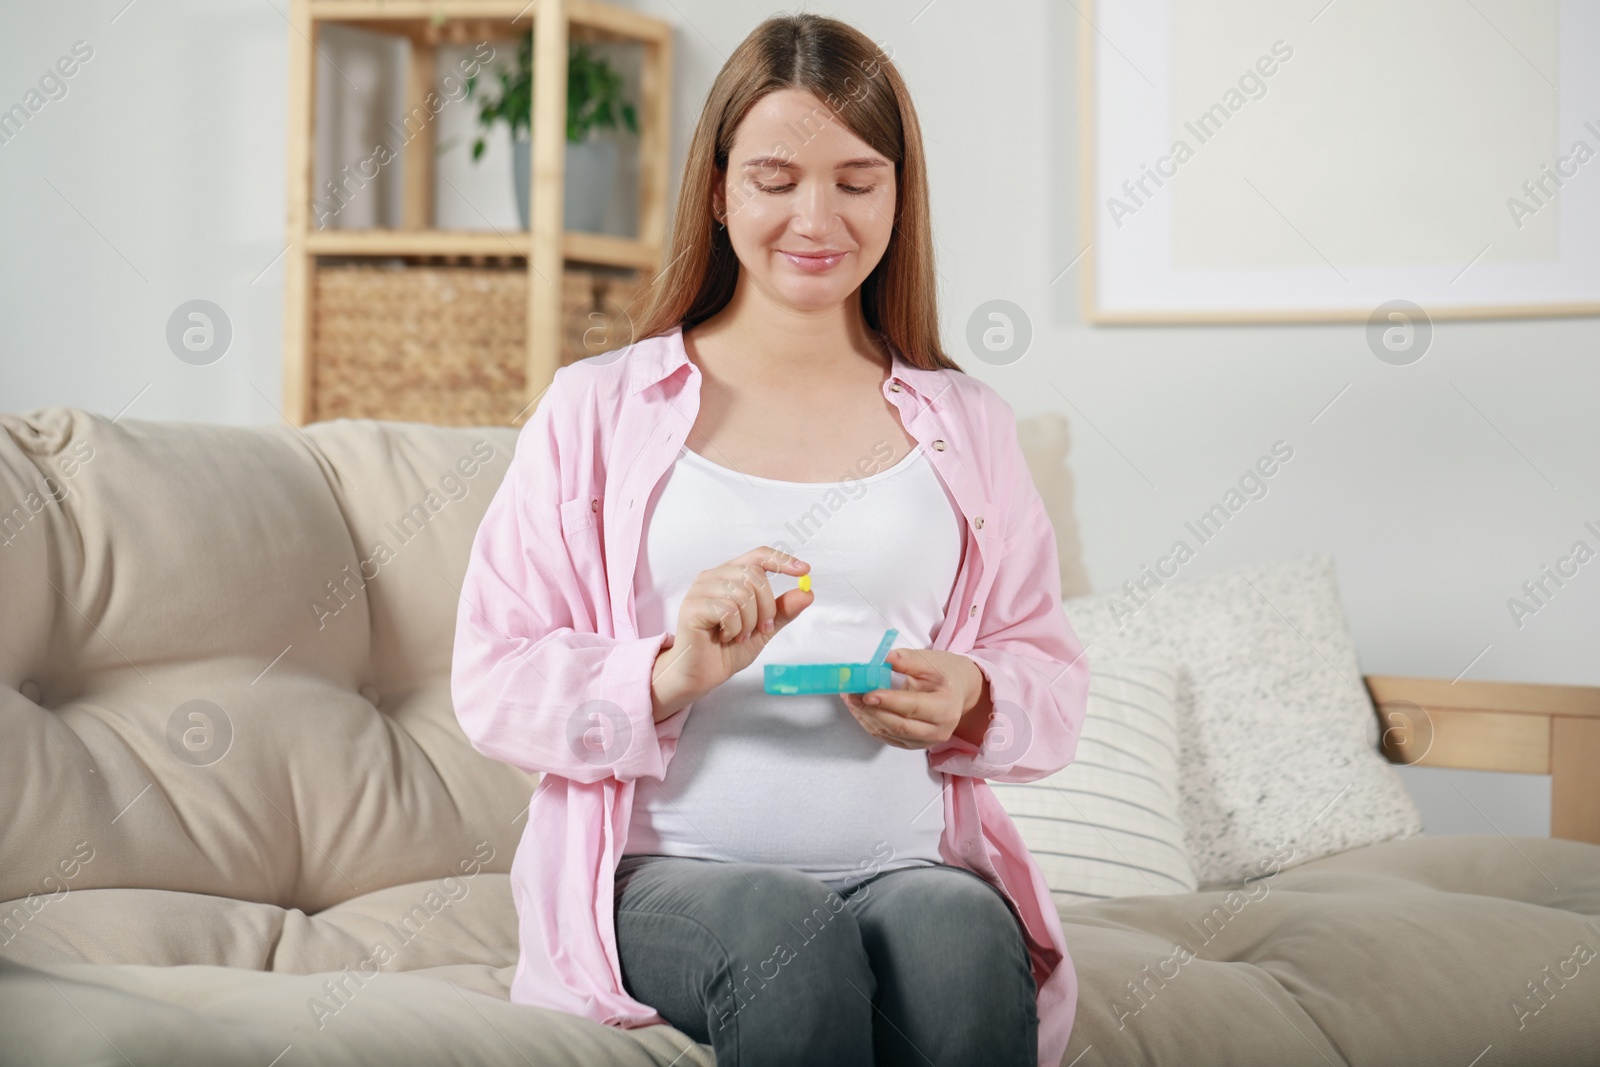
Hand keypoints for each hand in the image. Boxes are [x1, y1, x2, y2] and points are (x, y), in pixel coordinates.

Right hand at [651, 545, 812, 721]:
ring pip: (742, 593)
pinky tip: (726, 637)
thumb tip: (807, 592)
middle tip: (762, 629)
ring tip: (740, 636)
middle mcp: (713, 577)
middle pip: (754, 575)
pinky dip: (734, 629)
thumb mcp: (763, 629)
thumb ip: (782, 611)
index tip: (805, 570)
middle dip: (767, 606)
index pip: (758, 556)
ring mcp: (700, 590)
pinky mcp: (692, 607)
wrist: (701, 674)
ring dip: (749, 622)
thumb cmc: (727, 649)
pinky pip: (727, 610)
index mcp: (730, 576)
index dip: (782, 560)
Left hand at [841, 648, 988, 749]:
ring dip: (866, 716)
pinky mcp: (912, 744)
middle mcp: (938, 731)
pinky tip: (858, 708)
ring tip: (850, 697)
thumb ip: (907, 660)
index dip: (889, 702)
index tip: (867, 693)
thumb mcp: (930, 661)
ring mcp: (925, 741)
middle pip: (898, 725)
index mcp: (946, 708)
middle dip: (870, 710)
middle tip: (850, 693)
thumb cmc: (944, 674)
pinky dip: (869, 723)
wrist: (958, 691)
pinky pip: (886, 737)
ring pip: (889, 733)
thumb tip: (882, 658)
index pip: (913, 707)